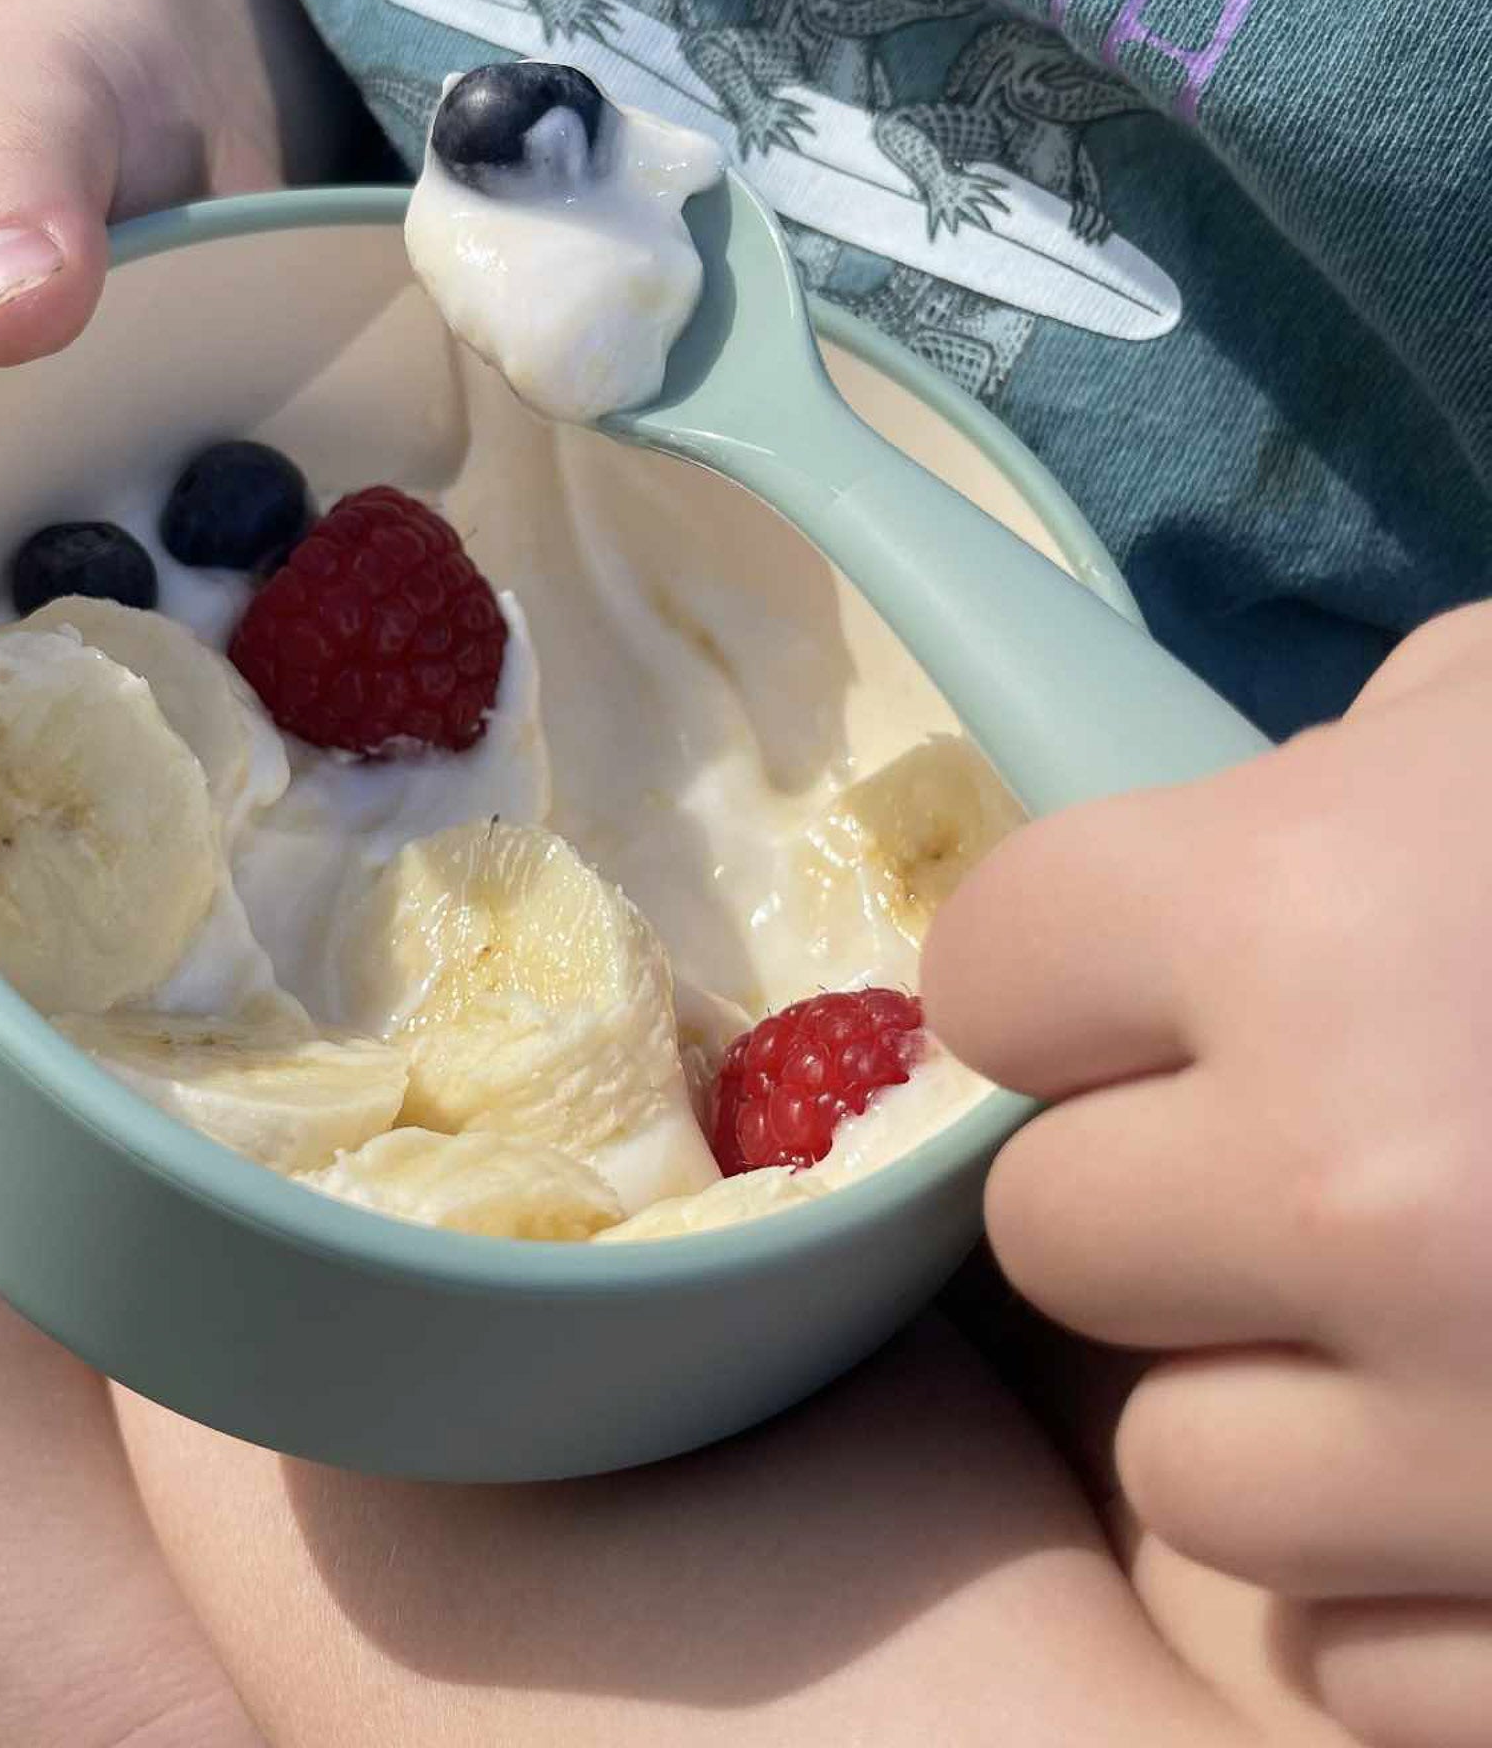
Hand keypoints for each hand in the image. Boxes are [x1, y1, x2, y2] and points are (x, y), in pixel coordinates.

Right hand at [0, 0, 348, 927]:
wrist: (210, 11)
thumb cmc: (92, 29)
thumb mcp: (46, 74)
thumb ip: (17, 173)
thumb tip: (5, 324)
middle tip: (21, 988)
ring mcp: (92, 513)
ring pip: (75, 692)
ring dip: (108, 812)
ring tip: (182, 945)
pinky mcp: (204, 508)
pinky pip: (214, 633)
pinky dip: (246, 714)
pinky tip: (325, 789)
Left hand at [925, 601, 1491, 1747]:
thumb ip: (1352, 778)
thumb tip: (1209, 856)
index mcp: (1315, 919)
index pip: (991, 969)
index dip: (1062, 973)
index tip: (1132, 983)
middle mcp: (1367, 1195)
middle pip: (1057, 1234)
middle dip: (1158, 1184)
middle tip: (1305, 1146)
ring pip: (1186, 1474)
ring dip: (1276, 1400)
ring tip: (1441, 1318)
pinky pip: (1353, 1655)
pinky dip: (1424, 1579)